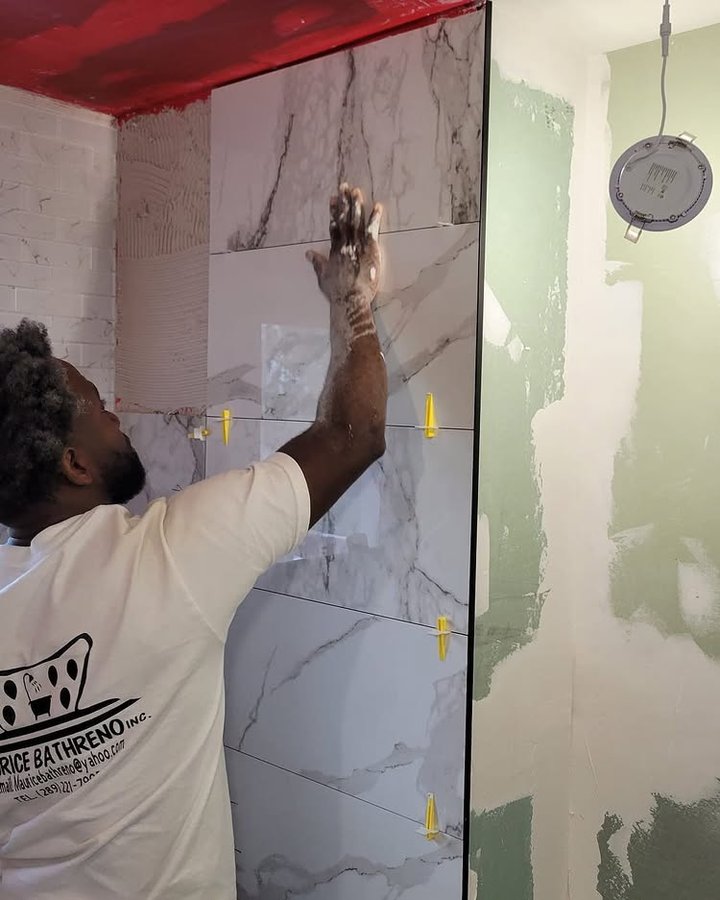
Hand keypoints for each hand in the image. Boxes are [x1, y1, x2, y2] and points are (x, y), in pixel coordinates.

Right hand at [306, 184, 382, 303]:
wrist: (350, 299)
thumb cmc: (337, 292)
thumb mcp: (323, 277)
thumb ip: (317, 263)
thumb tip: (308, 253)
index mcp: (334, 250)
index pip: (334, 226)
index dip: (333, 211)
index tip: (333, 198)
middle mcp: (345, 244)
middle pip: (344, 219)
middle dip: (344, 202)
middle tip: (345, 186)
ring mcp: (357, 246)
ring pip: (356, 221)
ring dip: (357, 205)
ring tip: (357, 191)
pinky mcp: (369, 249)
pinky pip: (372, 230)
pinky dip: (374, 217)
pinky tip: (377, 206)